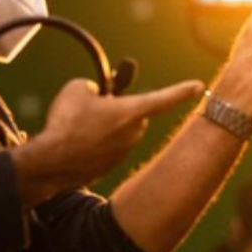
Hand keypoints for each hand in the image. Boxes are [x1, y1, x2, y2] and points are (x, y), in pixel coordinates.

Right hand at [11, 78, 204, 205]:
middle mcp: (134, 133)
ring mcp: (123, 152)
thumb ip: (94, 86)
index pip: (163, 98)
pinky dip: (92, 142)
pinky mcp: (109, 165)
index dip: (182, 90)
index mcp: (132, 112)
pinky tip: (74, 142)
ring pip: (116, 130)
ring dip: (102, 125)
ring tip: (76, 126)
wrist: (51, 161)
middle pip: (132, 112)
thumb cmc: (67, 122)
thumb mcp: (77, 88)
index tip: (199, 87)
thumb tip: (96, 94)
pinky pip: (104, 146)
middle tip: (93, 104)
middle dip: (118, 108)